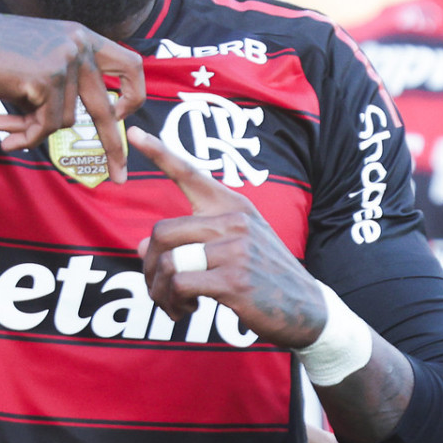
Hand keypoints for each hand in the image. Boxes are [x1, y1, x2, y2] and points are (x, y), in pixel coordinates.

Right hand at [0, 13, 144, 181]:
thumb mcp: (36, 59)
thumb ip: (60, 82)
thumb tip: (71, 124)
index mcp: (81, 36)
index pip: (130, 65)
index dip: (132, 95)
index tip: (121, 118)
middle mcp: (79, 46)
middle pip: (108, 108)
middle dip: (115, 146)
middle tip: (120, 177)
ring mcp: (64, 62)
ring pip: (63, 122)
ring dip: (33, 130)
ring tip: (4, 123)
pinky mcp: (46, 80)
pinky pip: (45, 126)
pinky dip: (25, 134)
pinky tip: (1, 126)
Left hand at [130, 126, 326, 347]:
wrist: (307, 310)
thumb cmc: (264, 278)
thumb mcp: (233, 249)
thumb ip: (189, 241)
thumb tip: (142, 246)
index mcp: (233, 207)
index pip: (191, 173)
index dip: (160, 153)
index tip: (135, 132)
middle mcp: (234, 221)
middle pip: (162, 233)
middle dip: (150, 267)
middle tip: (157, 288)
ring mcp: (235, 250)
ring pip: (167, 262)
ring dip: (159, 291)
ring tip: (172, 305)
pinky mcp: (234, 281)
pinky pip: (179, 285)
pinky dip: (172, 303)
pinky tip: (187, 310)